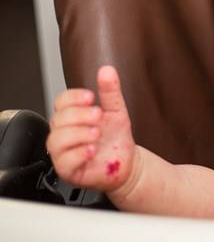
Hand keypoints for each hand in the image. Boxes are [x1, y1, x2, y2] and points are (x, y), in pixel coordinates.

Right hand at [46, 66, 136, 192]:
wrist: (128, 162)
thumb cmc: (116, 138)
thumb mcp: (116, 111)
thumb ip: (110, 92)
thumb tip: (106, 70)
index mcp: (73, 117)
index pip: (60, 102)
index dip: (73, 98)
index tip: (90, 97)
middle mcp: (64, 134)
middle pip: (58, 119)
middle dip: (79, 115)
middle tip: (98, 116)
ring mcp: (64, 153)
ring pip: (56, 141)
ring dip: (79, 134)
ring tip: (97, 133)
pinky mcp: (68, 171)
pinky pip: (64, 162)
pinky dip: (79, 153)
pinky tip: (92, 150)